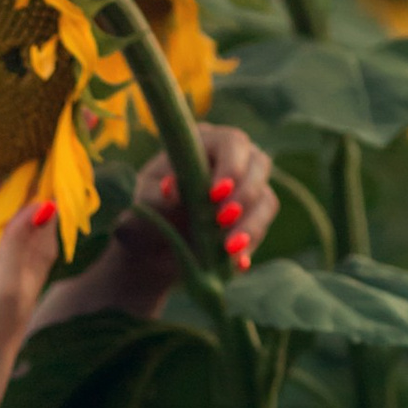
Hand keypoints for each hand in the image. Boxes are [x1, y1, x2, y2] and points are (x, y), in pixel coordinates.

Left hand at [106, 126, 279, 311]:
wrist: (153, 248)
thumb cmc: (146, 214)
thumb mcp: (142, 204)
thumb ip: (154, 196)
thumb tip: (171, 190)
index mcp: (204, 144)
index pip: (232, 142)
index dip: (231, 165)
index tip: (215, 194)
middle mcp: (232, 161)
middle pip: (258, 165)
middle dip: (245, 194)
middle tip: (223, 220)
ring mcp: (247, 189)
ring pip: (265, 200)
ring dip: (251, 225)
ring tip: (229, 250)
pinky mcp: (252, 218)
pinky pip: (262, 229)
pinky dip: (250, 246)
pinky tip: (238, 264)